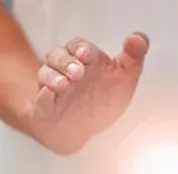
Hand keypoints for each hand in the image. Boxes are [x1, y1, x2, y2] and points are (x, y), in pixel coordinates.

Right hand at [27, 32, 148, 155]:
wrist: (87, 131)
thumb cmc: (102, 99)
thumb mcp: (125, 78)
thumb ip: (134, 57)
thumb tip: (138, 38)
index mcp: (85, 61)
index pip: (77, 46)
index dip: (81, 48)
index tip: (88, 55)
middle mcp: (66, 71)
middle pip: (57, 56)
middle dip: (66, 61)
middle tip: (78, 71)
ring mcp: (55, 89)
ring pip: (45, 74)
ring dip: (53, 77)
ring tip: (64, 84)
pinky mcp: (46, 109)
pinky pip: (40, 100)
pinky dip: (43, 96)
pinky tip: (48, 94)